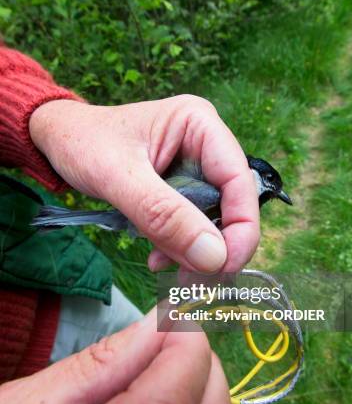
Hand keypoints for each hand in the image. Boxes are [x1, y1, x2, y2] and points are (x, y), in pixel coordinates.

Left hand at [29, 96, 259, 272]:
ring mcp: (195, 167)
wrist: (57, 140)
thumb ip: (164, 215)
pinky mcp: (181, 187)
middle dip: (214, 244)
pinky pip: (192, 224)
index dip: (242, 227)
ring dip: (194, 250)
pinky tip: (157, 257)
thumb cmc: (83, 143)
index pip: (239, 180)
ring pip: (213, 218)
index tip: (225, 266)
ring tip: (165, 267)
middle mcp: (206, 144)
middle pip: (231, 203)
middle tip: (192, 279)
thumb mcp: (119, 178)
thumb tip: (214, 257)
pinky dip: (179, 246)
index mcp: (201, 124)